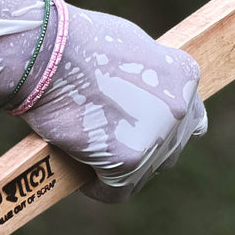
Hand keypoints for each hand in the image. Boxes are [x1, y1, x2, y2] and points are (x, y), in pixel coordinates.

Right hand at [0, 0, 206, 200]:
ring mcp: (158, 134)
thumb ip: (150, 76)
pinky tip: (79, 170)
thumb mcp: (130, 47)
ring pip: (143, 172)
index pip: (190, 118)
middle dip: (141, 148)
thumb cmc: (76, 43)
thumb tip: (150, 99)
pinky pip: (115, 191)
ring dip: (118, 168)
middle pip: (170, 148)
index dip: (161, 126)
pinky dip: (96, 187)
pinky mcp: (129, 160)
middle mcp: (180, 107)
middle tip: (106, 142)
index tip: (136, 129)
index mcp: (184, 75)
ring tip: (88, 152)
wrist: (45, 51)